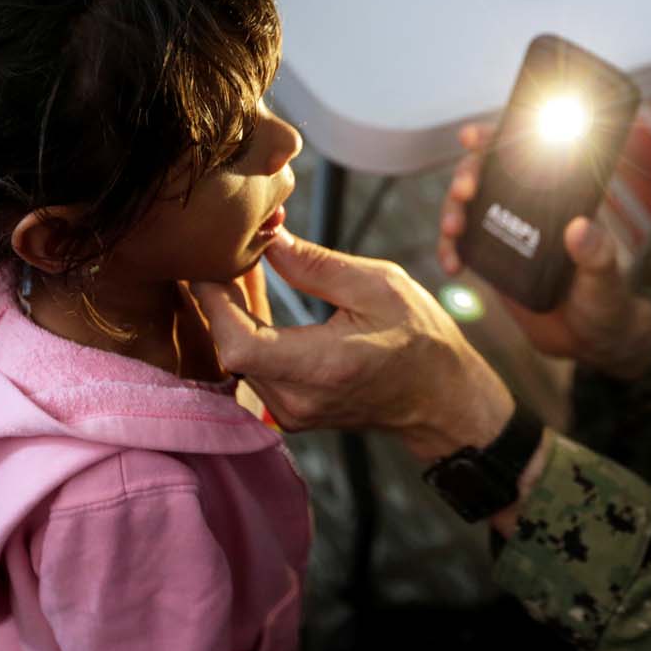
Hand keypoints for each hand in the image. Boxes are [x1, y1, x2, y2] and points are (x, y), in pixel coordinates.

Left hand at [189, 229, 514, 463]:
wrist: (442, 398)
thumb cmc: (420, 338)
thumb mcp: (379, 285)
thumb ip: (316, 265)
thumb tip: (268, 237)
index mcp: (324, 366)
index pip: (237, 344)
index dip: (213, 302)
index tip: (209, 262)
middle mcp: (300, 399)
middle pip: (228, 349)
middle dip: (219, 298)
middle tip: (227, 251)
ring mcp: (292, 413)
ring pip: (235, 359)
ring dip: (231, 314)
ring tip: (241, 267)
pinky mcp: (290, 413)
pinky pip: (252, 369)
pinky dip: (247, 332)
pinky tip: (254, 298)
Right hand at [436, 124, 650, 379]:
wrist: (588, 341)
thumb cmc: (607, 300)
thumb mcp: (606, 277)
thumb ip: (597, 254)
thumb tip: (580, 229)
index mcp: (560, 197)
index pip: (526, 154)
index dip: (497, 138)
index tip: (474, 137)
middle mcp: (529, 206)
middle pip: (487, 174)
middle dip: (467, 174)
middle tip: (463, 192)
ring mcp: (507, 230)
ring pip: (467, 206)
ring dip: (451, 211)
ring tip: (452, 231)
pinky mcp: (492, 259)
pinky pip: (462, 244)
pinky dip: (450, 249)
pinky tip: (452, 265)